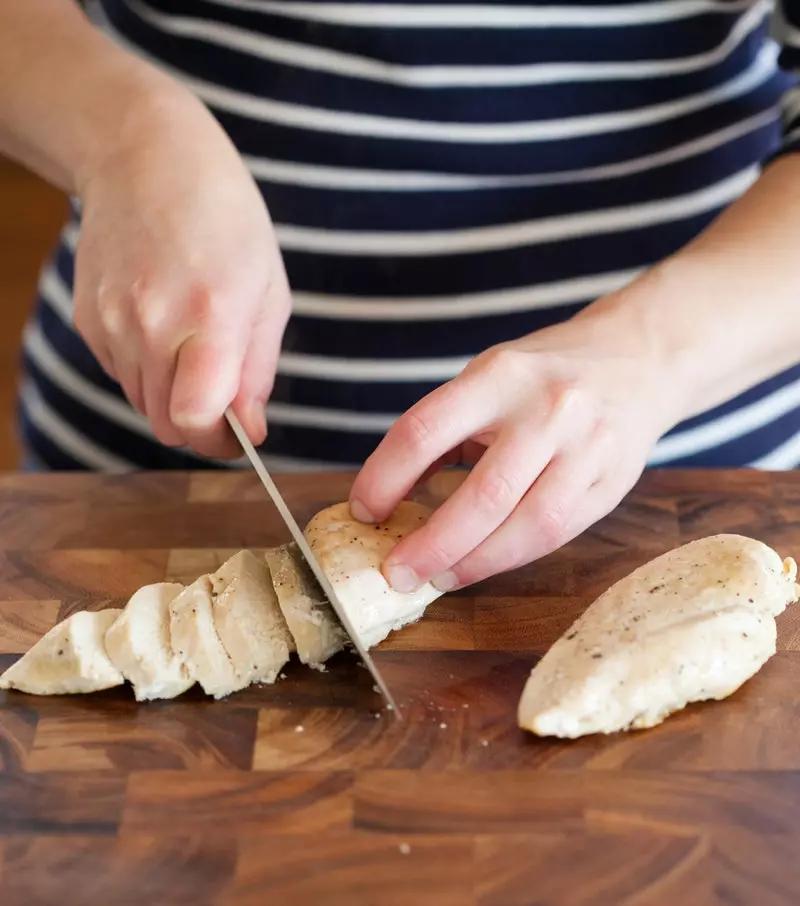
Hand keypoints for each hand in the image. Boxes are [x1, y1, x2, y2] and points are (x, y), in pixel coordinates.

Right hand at [73, 87, 289, 456]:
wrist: (146, 157)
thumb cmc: (227, 220)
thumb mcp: (268, 291)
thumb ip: (258, 370)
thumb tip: (250, 430)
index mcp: (210, 314)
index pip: (195, 419)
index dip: (219, 442)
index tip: (239, 436)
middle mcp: (152, 323)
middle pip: (166, 425)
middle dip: (200, 428)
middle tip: (225, 404)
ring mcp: (112, 321)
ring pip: (143, 404)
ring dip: (174, 398)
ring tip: (196, 347)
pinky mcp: (88, 319)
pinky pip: (122, 374)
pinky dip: (148, 371)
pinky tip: (165, 325)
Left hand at [350, 287, 684, 590]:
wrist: (640, 359)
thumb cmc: (546, 374)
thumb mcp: (490, 377)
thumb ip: (445, 430)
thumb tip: (389, 495)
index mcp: (500, 375)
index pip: (425, 431)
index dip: (384, 477)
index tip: (364, 510)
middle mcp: (548, 409)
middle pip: (482, 494)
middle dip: (431, 544)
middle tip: (396, 572)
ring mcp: (588, 448)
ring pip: (528, 525)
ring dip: (475, 562)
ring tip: (437, 576)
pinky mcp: (613, 482)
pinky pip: (558, 533)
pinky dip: (512, 556)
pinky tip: (482, 563)